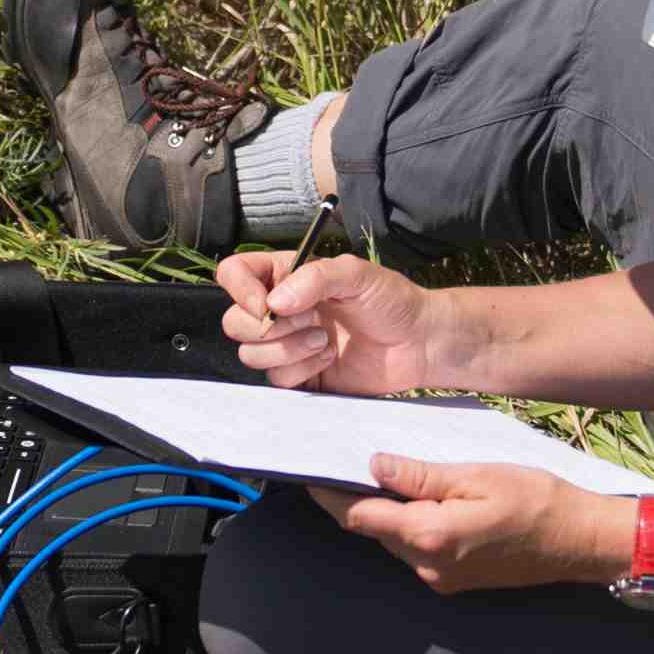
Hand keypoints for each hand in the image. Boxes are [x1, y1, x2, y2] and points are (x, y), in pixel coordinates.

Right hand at [214, 250, 459, 394]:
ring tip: (326, 340)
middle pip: (234, 322)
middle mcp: (280, 310)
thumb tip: (274, 303)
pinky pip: (276, 380)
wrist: (418, 342)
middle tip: (311, 320)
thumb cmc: (391, 300)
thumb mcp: (358, 274)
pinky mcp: (299, 376)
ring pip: (252, 354)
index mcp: (286, 276)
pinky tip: (330, 358)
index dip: (240, 290)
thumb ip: (316, 277)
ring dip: (289, 349)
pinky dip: (303, 369)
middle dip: (270, 327)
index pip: (234, 274)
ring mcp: (287, 344)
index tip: (266, 303)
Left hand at [321, 454, 629, 595]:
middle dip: (354, 499)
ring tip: (379, 474)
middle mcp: (427, 566)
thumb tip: (373, 465)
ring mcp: (441, 579)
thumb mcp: (476, 475)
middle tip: (341, 462)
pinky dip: (408, 526)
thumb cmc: (536, 501)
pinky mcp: (454, 582)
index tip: (310, 470)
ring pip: (394, 541)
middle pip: (373, 530)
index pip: (359, 515)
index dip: (330, 493)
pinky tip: (416, 501)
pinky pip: (416, 551)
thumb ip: (420, 476)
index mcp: (429, 536)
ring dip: (383, 513)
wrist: (581, 542)